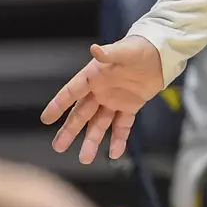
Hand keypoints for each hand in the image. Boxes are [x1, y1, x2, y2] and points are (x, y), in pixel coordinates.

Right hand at [42, 36, 164, 163]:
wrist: (160, 54)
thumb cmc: (139, 48)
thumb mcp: (125, 51)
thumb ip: (110, 53)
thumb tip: (94, 49)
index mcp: (94, 75)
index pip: (72, 92)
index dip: (59, 105)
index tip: (46, 119)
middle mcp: (100, 90)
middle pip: (82, 113)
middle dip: (70, 130)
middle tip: (58, 147)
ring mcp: (114, 100)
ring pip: (99, 124)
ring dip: (92, 140)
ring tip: (85, 158)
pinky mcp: (129, 107)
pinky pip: (122, 126)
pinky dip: (119, 139)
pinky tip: (115, 153)